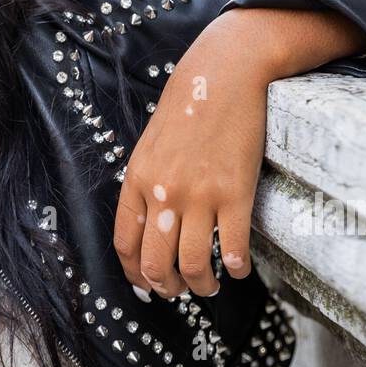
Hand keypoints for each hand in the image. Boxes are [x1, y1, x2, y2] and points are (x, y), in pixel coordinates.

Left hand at [111, 6, 365, 300]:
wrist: (223, 76)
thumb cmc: (188, 108)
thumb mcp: (151, 146)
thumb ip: (146, 184)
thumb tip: (151, 225)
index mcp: (137, 180)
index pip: (125, 244)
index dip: (135, 274)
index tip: (147, 284)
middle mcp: (164, 193)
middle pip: (156, 263)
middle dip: (167, 287)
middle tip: (179, 290)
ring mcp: (200, 195)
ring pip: (194, 264)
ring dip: (201, 285)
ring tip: (210, 285)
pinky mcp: (235, 194)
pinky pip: (234, 248)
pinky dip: (236, 268)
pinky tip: (239, 268)